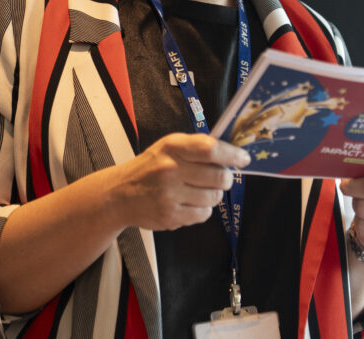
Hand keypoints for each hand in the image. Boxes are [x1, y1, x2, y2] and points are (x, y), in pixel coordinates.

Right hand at [111, 133, 250, 230]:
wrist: (119, 194)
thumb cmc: (150, 168)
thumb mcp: (168, 147)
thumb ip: (196, 148)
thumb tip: (232, 156)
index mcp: (172, 147)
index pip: (210, 149)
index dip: (232, 154)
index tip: (244, 159)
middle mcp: (170, 169)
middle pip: (219, 176)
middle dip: (225, 178)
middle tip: (220, 178)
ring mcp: (170, 195)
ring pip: (214, 198)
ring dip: (213, 195)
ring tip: (199, 191)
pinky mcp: (170, 216)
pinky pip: (203, 214)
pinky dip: (202, 210)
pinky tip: (189, 203)